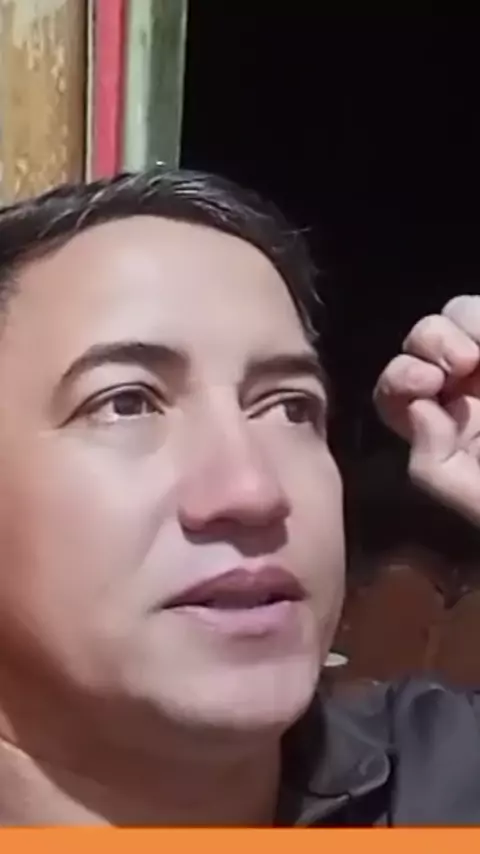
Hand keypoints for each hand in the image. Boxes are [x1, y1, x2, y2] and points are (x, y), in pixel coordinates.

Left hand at [374, 296, 479, 525]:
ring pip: (454, 319)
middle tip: (458, 365)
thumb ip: (437, 471)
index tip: (425, 384)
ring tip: (478, 358)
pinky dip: (478, 318)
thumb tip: (418, 413)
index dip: (400, 382)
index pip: (397, 395)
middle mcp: (469, 394)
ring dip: (455, 329)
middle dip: (426, 345)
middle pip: (419, 347)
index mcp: (451, 432)